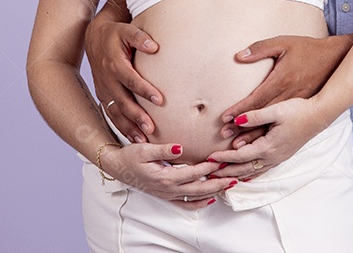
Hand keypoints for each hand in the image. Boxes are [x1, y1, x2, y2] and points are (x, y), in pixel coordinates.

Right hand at [84, 7, 160, 142]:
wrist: (94, 39)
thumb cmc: (115, 34)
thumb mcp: (126, 30)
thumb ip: (140, 37)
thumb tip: (155, 46)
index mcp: (114, 64)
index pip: (131, 79)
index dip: (144, 90)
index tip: (160, 100)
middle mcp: (108, 80)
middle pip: (123, 101)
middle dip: (137, 116)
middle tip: (151, 128)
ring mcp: (104, 90)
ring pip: (116, 112)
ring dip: (129, 127)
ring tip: (144, 140)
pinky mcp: (104, 97)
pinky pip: (112, 115)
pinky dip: (122, 128)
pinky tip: (134, 139)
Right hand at [107, 143, 237, 208]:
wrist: (117, 167)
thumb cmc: (130, 157)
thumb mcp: (144, 149)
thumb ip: (163, 149)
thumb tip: (179, 148)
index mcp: (165, 177)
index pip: (192, 173)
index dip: (208, 168)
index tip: (221, 161)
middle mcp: (168, 189)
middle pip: (198, 189)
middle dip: (218, 184)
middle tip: (234, 178)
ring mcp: (167, 194)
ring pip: (195, 197)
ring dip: (213, 192)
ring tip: (228, 186)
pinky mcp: (166, 195)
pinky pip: (186, 203)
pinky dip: (200, 203)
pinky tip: (210, 198)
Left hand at [207, 98, 331, 179]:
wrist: (319, 116)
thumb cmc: (298, 111)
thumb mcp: (276, 110)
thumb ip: (255, 116)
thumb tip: (236, 120)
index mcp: (269, 146)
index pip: (240, 156)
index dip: (224, 157)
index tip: (209, 158)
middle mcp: (273, 156)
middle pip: (244, 168)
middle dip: (226, 171)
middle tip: (209, 174)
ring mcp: (278, 158)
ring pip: (253, 171)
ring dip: (236, 174)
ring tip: (222, 177)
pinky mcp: (282, 155)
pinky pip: (262, 169)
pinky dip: (250, 174)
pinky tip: (245, 175)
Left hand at [219, 35, 351, 143]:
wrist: (334, 59)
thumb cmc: (308, 49)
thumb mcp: (284, 43)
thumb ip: (260, 49)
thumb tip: (239, 56)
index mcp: (282, 81)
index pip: (256, 100)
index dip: (239, 110)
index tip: (225, 118)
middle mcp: (288, 97)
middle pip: (262, 117)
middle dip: (242, 128)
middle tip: (225, 136)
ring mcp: (297, 104)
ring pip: (273, 126)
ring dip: (254, 137)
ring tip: (237, 146)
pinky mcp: (302, 107)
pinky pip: (284, 125)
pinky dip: (270, 136)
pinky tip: (260, 144)